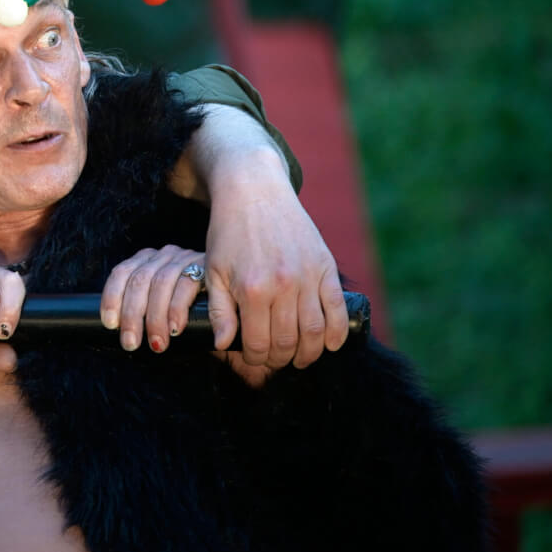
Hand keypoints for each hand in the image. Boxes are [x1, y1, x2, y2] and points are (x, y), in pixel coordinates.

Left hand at [100, 245, 205, 352]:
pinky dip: (177, 309)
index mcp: (146, 260)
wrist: (229, 287)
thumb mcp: (161, 299)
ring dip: (155, 318)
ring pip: (159, 283)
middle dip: (132, 315)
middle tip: (131, 342)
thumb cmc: (189, 302)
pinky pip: (186, 284)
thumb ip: (145, 308)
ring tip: (156, 343)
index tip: (110, 323)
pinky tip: (175, 328)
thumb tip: (126, 334)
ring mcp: (183, 258)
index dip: (112, 298)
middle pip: (139, 280)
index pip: (121, 273)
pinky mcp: (204, 266)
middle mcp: (162, 255)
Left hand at [205, 175, 347, 378]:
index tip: (253, 359)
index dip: (256, 358)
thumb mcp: (213, 271)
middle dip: (280, 359)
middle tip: (275, 360)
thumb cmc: (228, 232)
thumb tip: (224, 345)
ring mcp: (308, 276)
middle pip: (288, 342)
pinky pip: (337, 308)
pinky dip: (337, 333)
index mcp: (252, 289)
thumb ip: (219, 311)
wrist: (254, 191)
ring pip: (315, 332)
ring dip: (309, 353)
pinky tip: (330, 345)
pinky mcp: (325, 266)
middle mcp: (283, 285)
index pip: (258, 343)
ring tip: (299, 358)